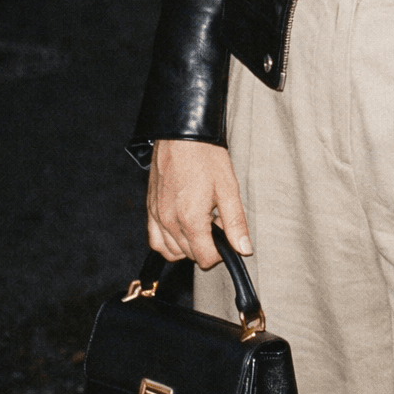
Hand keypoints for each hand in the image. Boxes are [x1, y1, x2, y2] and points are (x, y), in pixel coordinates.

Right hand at [146, 139, 251, 270]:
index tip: (226, 235)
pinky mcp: (150, 209)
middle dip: (207, 245)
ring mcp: (157, 215)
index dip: (220, 252)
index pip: (205, 258)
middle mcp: (170, 221)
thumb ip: (235, 222)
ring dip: (188, 246)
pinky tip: (182, 227)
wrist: (182, 134)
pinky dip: (168, 242)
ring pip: (171, 252)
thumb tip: (244, 249)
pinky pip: (155, 240)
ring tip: (201, 223)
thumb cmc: (206, 156)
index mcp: (190, 218)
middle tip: (216, 221)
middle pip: (190, 255)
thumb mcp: (229, 188)